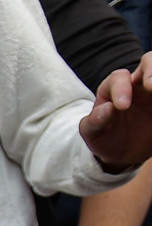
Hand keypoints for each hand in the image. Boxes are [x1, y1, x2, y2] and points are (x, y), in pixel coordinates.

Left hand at [82, 54, 151, 170]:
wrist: (123, 152)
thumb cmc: (105, 137)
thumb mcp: (93, 134)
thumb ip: (94, 122)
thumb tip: (106, 109)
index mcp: (114, 88)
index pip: (118, 78)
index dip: (121, 88)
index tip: (122, 107)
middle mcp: (138, 83)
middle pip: (149, 60)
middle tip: (151, 87)